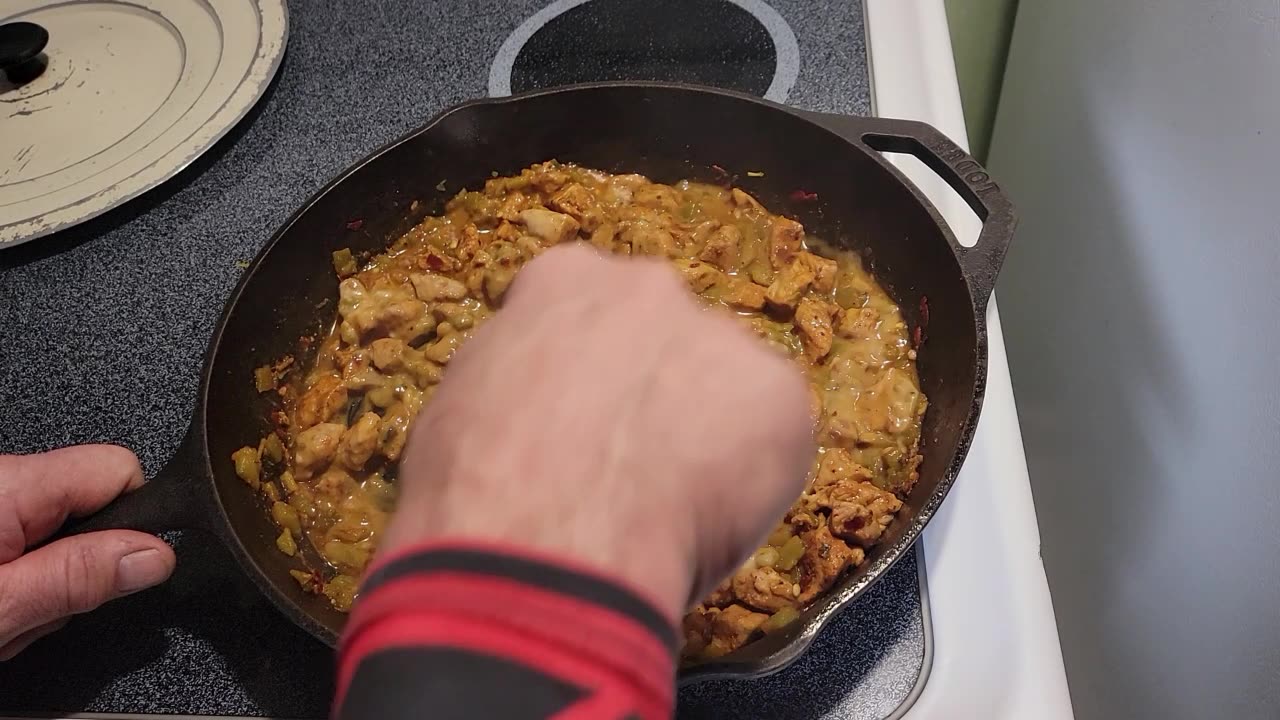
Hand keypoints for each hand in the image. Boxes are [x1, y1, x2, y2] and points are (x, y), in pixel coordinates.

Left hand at [0, 445, 175, 659]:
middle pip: (94, 505)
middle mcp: (1, 480)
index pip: (120, 469)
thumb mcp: (0, 608)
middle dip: (82, 566)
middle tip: (37, 612)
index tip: (114, 574)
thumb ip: (77, 578)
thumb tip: (156, 556)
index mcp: (11, 486)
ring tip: (7, 621)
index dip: (134, 521)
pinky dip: (20, 584)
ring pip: (61, 534)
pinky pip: (26, 545)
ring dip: (46, 585)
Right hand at [381, 245, 813, 621]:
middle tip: (631, 463)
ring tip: (669, 508)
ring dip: (705, 433)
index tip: (575, 413)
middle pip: (662, 336)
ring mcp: (721, 335)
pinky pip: (770, 439)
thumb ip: (523, 384)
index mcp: (563, 280)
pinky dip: (750, 480)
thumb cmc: (481, 487)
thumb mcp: (466, 410)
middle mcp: (650, 288)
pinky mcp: (780, 395)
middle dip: (652, 389)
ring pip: (722, 387)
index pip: (582, 304)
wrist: (547, 540)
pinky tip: (707, 521)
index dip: (580, 367)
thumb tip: (544, 412)